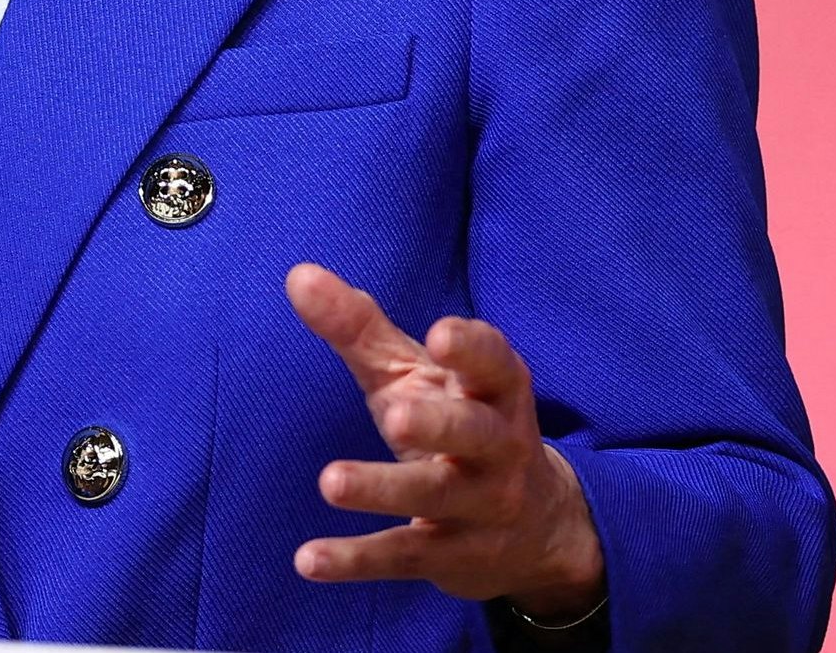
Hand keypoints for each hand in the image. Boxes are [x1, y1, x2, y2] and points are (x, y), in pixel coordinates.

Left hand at [285, 263, 603, 618]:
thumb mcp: (418, 375)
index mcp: (495, 391)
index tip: (441, 334)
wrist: (537, 530)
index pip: (495, 364)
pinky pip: (404, 555)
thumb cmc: (458, 423)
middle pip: (475, 433)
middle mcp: (499, 447)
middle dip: (439, 424)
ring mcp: (481, 506)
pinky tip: (308, 559)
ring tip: (330, 482)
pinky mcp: (452, 556)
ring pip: (436, 496)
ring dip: (384, 490)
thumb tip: (298, 275)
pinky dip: (356, 559)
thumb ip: (361, 327)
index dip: (473, 350)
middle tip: (395, 415)